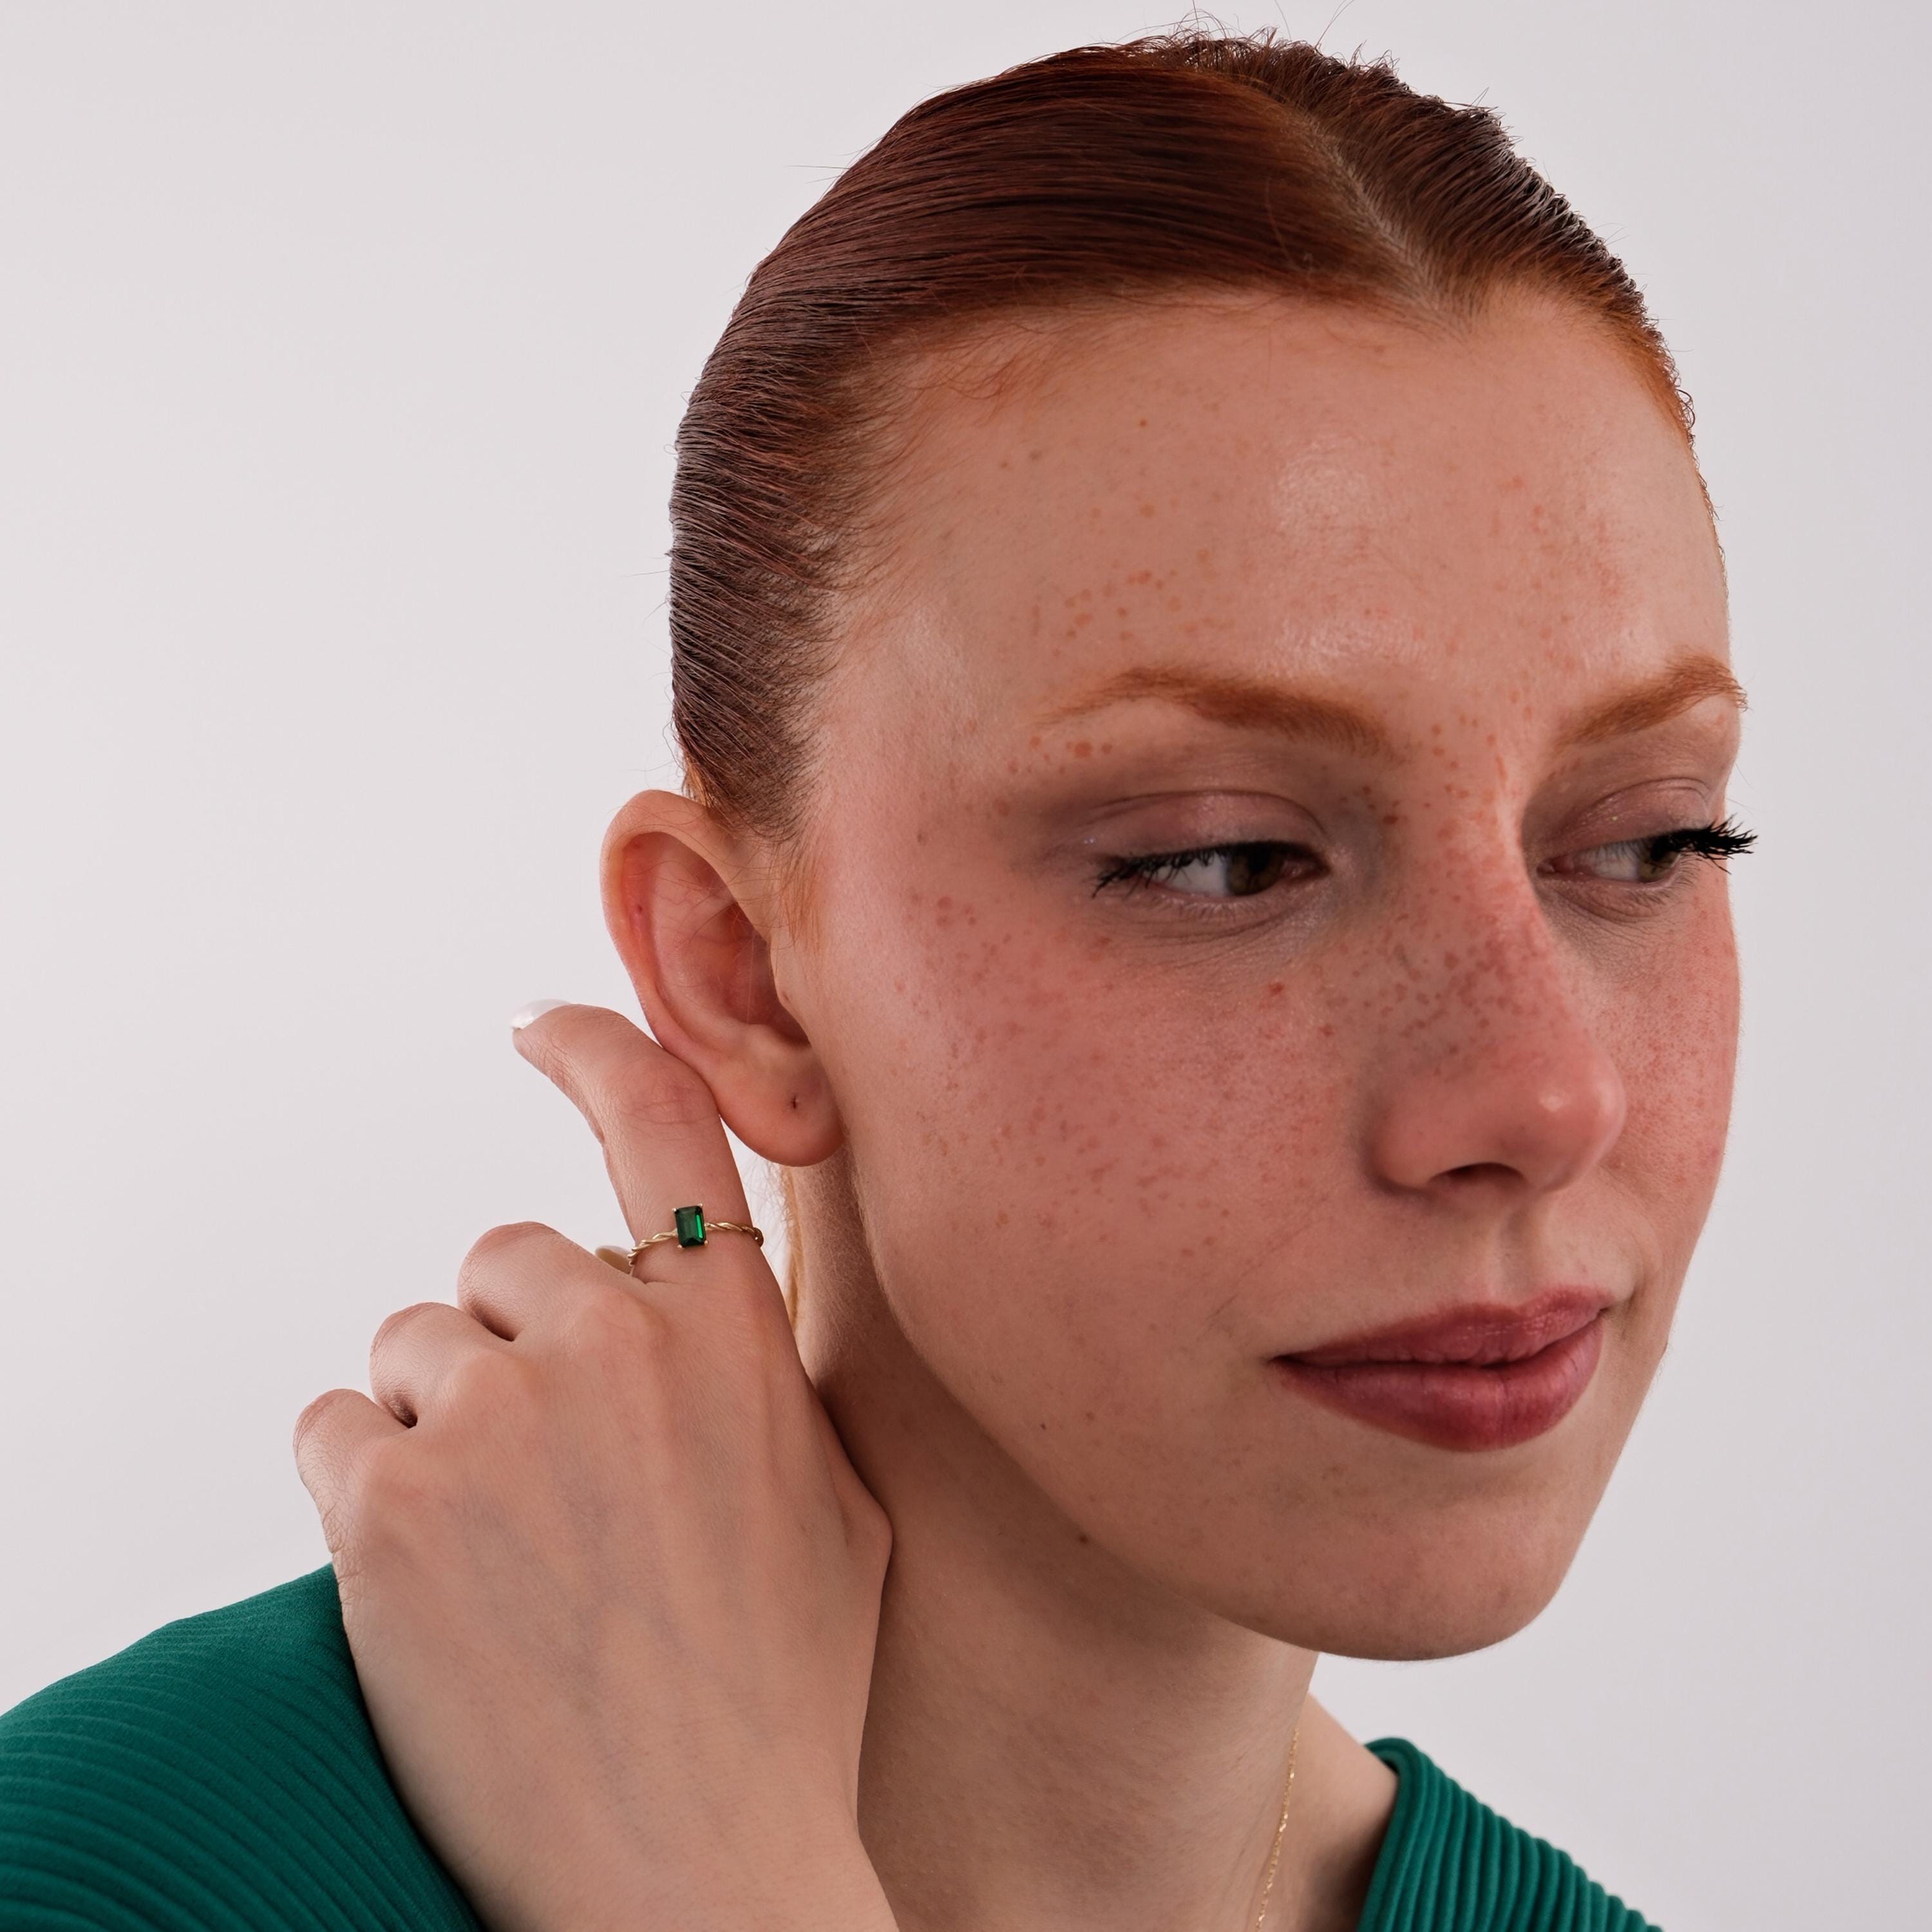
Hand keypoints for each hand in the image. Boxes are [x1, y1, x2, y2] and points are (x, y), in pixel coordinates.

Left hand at [293, 1005, 896, 1931]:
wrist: (693, 1862)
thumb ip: (768, 1384)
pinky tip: (427, 1581)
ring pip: (412, 1345)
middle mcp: (617, 1343)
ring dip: (436, 1422)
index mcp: (732, 1334)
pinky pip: (333, 1426)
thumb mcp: (839, 1506)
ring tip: (496, 1554)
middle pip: (503, 1259)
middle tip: (541, 1475)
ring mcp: (498, 1415)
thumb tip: (711, 1320)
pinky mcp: (388, 1501)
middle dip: (508, 1342)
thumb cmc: (779, 1696)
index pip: (661, 1121)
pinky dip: (360, 1485)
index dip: (595, 1048)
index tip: (538, 1024)